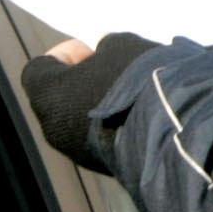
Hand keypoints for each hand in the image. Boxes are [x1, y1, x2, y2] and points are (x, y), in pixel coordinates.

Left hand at [19, 33, 153, 168]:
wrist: (173, 128)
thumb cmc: (135, 78)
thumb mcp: (121, 45)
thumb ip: (105, 47)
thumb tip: (105, 55)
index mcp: (48, 95)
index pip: (39, 69)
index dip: (67, 53)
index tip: (94, 49)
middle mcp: (54, 128)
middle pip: (62, 96)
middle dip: (85, 80)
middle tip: (116, 68)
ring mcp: (78, 153)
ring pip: (83, 120)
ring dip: (102, 104)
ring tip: (135, 93)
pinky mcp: (105, 167)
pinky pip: (103, 137)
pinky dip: (116, 124)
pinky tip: (143, 114)